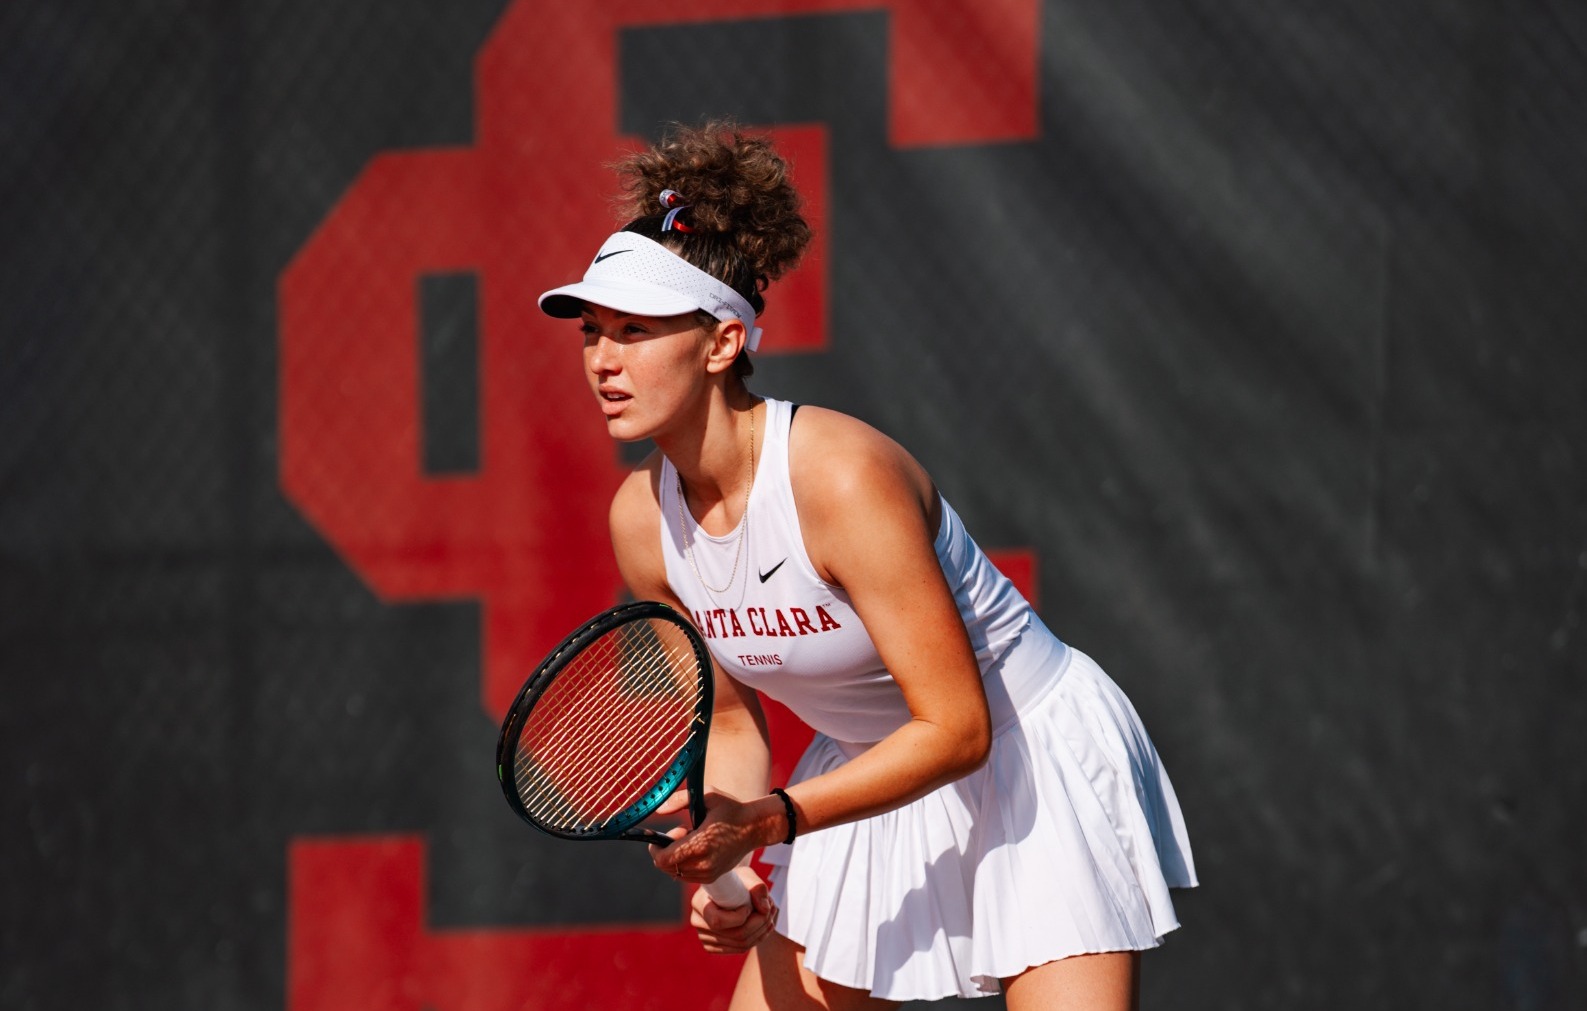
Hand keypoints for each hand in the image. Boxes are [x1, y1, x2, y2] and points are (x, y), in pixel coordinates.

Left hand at [648, 791, 766, 882]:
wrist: (755, 827)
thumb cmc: (731, 809)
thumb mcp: (708, 795)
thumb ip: (679, 800)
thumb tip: (658, 810)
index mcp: (701, 844)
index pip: (664, 859)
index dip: (657, 847)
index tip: (667, 833)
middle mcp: (704, 864)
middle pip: (666, 867)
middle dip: (666, 851)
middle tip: (682, 833)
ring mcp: (708, 874)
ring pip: (675, 873)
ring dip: (675, 858)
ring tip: (691, 841)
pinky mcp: (712, 878)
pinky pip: (686, 876)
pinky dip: (683, 865)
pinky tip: (696, 849)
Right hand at [689, 869, 778, 953]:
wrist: (729, 888)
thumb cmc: (736, 880)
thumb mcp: (747, 876)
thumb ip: (757, 888)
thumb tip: (764, 909)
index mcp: (699, 902)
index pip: (718, 921)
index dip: (739, 917)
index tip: (750, 905)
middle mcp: (698, 921)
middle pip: (733, 935)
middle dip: (758, 924)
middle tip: (771, 910)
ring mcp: (704, 936)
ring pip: (739, 945)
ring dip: (761, 932)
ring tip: (770, 916)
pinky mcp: (713, 946)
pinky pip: (739, 949)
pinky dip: (756, 939)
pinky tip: (764, 927)